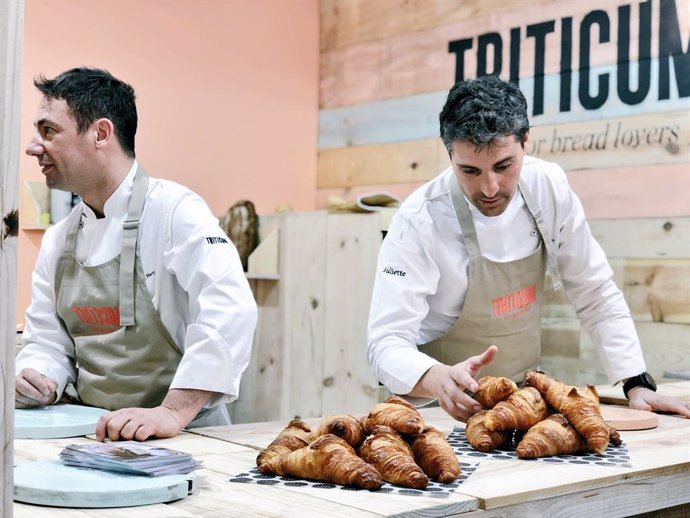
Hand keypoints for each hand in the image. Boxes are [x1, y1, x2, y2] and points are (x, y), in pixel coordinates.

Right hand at [15, 368, 57, 407]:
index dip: (41, 385)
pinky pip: (16, 403)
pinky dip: (26, 404)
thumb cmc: (41, 384)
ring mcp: (12, 389)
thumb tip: (51, 388)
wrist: (34, 389)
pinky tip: (34, 403)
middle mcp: (16, 379)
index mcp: (27, 372)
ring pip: (19, 396)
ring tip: (41, 400)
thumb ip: (52, 384)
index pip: (32, 377)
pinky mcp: (10, 398)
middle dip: (36, 394)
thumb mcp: (50, 382)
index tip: (48, 392)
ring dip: (32, 400)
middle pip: (23, 387)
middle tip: (45, 398)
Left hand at [95, 388, 212, 440]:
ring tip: (135, 438)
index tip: (102, 440)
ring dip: (129, 439)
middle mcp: (132, 414)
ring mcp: (142, 419)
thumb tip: (105, 439)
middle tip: (122, 440)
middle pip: (113, 425)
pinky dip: (140, 439)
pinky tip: (144, 437)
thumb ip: (120, 425)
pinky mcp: (152, 425)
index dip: (100, 431)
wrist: (170, 416)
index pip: (105, 419)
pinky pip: (140, 435)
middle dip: (114, 437)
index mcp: (124, 412)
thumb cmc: (148, 421)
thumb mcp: (132, 419)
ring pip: (126, 432)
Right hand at [415, 345, 497, 421]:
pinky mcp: (442, 404)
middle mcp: (446, 384)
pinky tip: (471, 420)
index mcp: (453, 372)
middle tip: (480, 408)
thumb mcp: (469, 363)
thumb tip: (495, 348)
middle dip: (467, 402)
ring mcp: (442, 395)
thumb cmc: (459, 371)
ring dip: (464, 412)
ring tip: (477, 416)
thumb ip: (483, 358)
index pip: (459, 376)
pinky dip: (461, 418)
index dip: (467, 382)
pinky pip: (451, 413)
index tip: (476, 388)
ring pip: (451, 406)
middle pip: (454, 394)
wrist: (436, 378)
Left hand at [628, 387, 689, 417]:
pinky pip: (685, 406)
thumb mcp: (636, 403)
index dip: (683, 411)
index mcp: (662, 402)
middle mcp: (670, 401)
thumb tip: (648, 409)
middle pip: (684, 405)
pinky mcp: (674, 405)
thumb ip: (641, 407)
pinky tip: (689, 414)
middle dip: (689, 411)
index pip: (675, 406)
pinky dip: (689, 409)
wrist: (640, 393)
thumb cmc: (639, 399)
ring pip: (686, 405)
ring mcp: (673, 402)